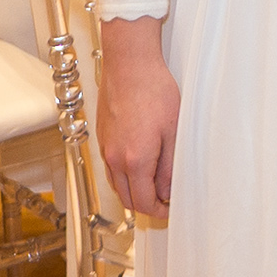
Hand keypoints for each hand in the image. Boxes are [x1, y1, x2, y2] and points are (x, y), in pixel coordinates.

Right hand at [98, 15, 179, 220]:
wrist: (130, 64)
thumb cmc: (154, 91)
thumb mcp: (174, 131)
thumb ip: (170, 167)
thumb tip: (168, 191)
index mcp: (134, 160)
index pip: (144, 202)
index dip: (160, 212)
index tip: (172, 209)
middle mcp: (115, 158)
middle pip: (128, 199)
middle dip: (148, 206)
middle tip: (167, 202)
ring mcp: (106, 148)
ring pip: (117, 185)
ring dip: (135, 192)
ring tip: (156, 186)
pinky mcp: (103, 138)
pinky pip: (111, 168)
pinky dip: (125, 177)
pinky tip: (141, 167)